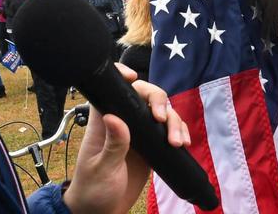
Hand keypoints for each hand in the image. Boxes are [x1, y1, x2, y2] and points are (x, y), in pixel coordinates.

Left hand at [62, 65, 190, 213]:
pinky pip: (169, 132)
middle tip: (163, 120)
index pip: (113, 90)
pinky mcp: (152, 147)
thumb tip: (114, 117)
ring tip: (178, 142)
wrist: (102, 213)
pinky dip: (180, 133)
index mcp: (105, 121)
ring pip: (161, 114)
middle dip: (160, 103)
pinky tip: (184, 143)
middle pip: (145, 96)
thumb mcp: (102, 169)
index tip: (134, 77)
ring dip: (174, 122)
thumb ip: (112, 145)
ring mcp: (139, 134)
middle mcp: (124, 122)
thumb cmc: (93, 190)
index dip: (123, 77)